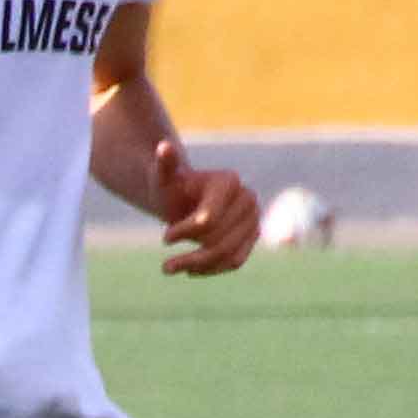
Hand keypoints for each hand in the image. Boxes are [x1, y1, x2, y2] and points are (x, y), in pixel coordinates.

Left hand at [152, 142, 259, 275]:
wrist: (185, 198)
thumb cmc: (172, 188)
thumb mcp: (163, 178)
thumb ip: (164, 164)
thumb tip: (163, 146)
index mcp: (228, 181)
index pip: (208, 218)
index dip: (184, 232)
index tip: (164, 239)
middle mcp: (248, 198)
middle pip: (218, 239)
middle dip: (190, 254)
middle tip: (165, 265)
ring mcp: (254, 218)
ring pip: (228, 253)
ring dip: (199, 266)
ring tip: (170, 270)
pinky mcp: (253, 236)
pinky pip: (236, 261)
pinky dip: (213, 269)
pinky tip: (191, 271)